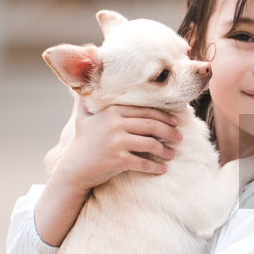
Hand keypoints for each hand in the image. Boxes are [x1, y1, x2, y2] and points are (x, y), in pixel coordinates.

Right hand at [55, 103, 186, 191]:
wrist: (73, 169)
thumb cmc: (82, 143)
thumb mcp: (83, 118)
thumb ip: (86, 101)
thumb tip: (84, 85)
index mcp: (112, 112)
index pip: (145, 111)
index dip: (164, 116)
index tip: (175, 121)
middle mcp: (115, 124)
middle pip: (152, 125)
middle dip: (169, 132)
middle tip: (179, 137)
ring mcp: (117, 142)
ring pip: (151, 144)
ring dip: (165, 150)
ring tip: (172, 154)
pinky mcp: (118, 160)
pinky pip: (143, 162)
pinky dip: (155, 167)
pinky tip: (162, 169)